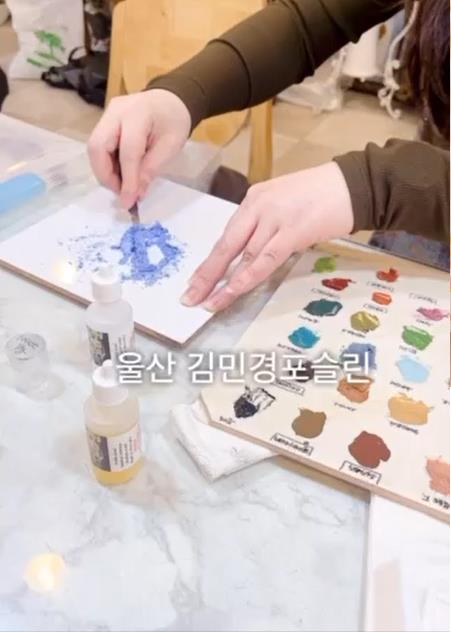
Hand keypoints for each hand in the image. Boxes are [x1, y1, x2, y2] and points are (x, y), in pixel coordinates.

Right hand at [88, 89, 190, 207]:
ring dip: (105, 172)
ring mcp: (107, 115)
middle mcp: (116, 111)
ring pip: (94, 148)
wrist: (169, 100)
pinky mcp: (104, 122)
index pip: (127, 151)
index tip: (128, 202)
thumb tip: (135, 194)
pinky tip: (121, 173)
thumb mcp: (171, 147)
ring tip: (123, 184)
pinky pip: (98, 146)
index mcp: (138, 113)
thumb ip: (151, 169)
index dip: (127, 179)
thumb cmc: (174, 122)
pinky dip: (107, 164)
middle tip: (122, 192)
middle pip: (97, 146)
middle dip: (106, 175)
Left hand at [181, 162, 353, 311]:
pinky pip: (264, 261)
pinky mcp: (292, 231)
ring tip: (206, 302)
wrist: (354, 183)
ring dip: (223, 282)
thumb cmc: (323, 195)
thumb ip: (265, 225)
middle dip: (206, 274)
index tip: (196, 280)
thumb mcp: (284, 204)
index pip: (228, 235)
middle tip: (189, 296)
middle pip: (226, 245)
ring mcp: (274, 218)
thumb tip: (251, 253)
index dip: (211, 261)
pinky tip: (231, 292)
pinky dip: (246, 279)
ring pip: (242, 256)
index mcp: (254, 199)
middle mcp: (258, 207)